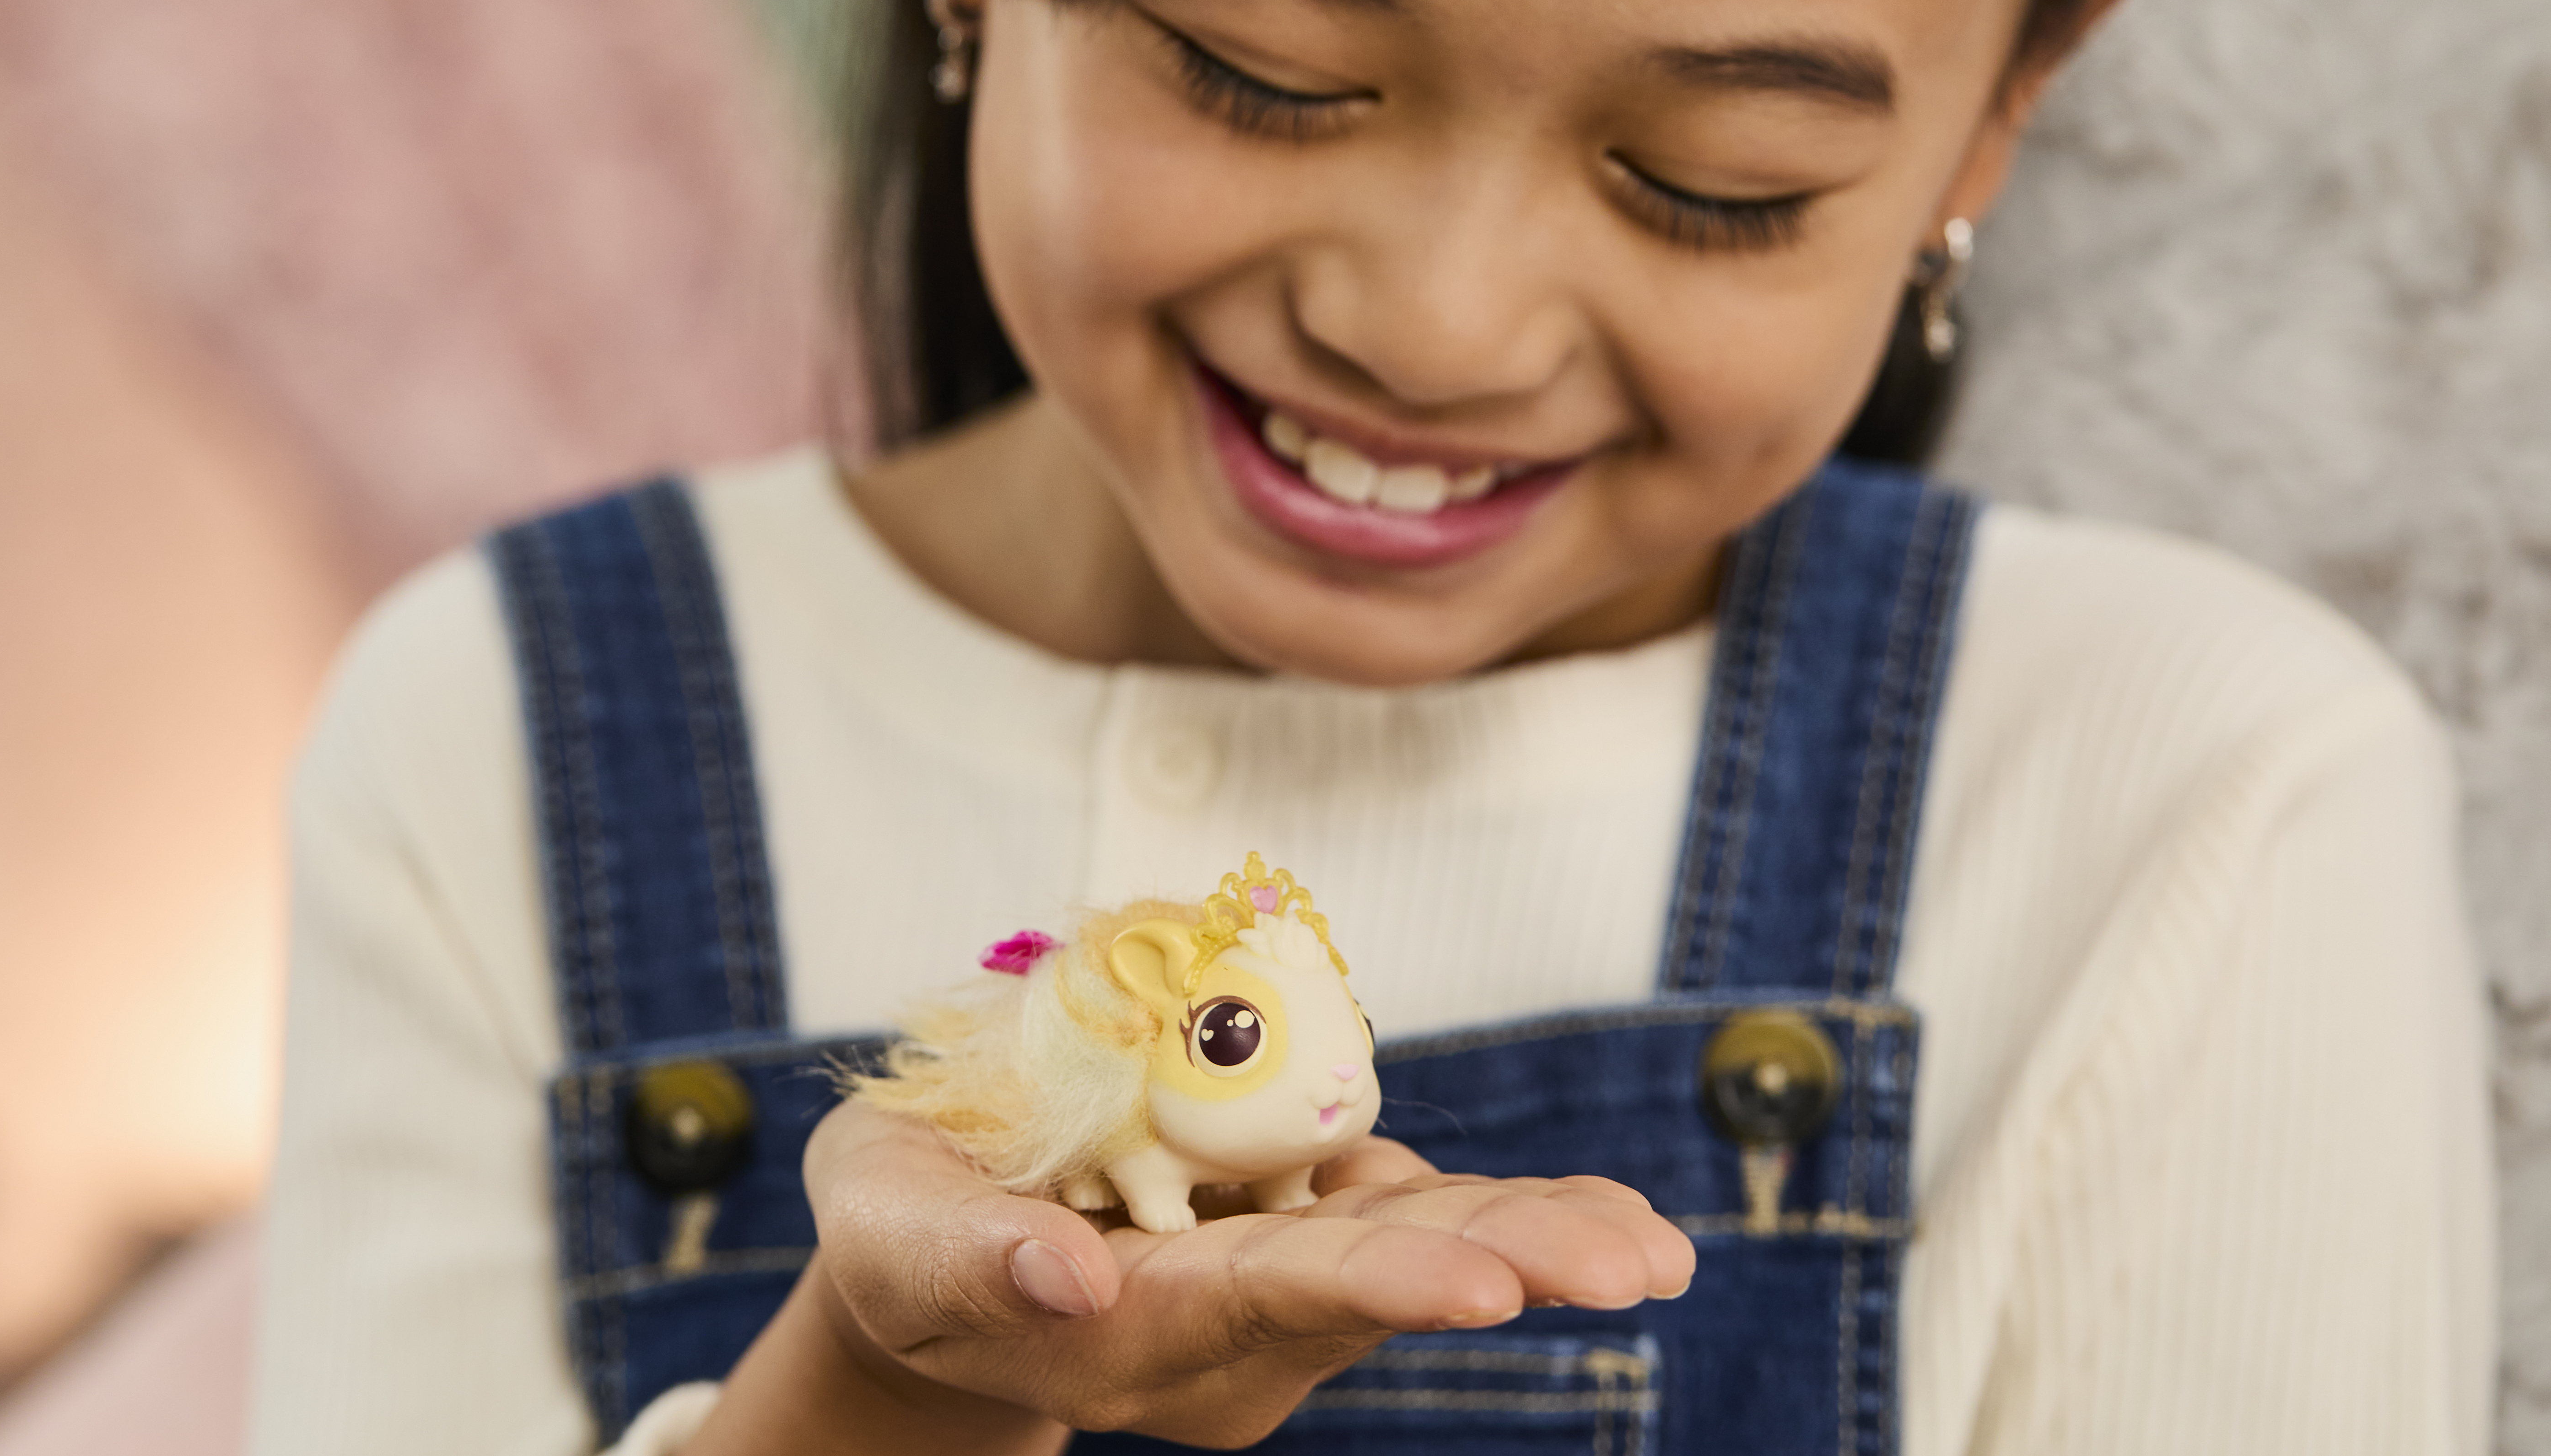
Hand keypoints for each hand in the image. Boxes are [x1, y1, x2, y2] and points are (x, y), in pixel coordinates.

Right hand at [700, 1099, 1693, 1451]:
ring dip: (1538, 1246)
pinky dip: (1509, 1216)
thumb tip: (1071, 1281)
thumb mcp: (891, 1231)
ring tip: (1659, 1247)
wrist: (934, 1247)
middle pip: (1372, 1293)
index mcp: (1125, 1334)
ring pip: (1419, 1262)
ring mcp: (1271, 1293)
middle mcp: (1221, 1334)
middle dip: (1505, 1268)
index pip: (1262, 1304)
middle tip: (1636, 1263)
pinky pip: (1419, 1228)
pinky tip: (1611, 1216)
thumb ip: (970, 1259)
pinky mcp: (1299, 1240)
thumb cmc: (896, 1233)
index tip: (1482, 1285)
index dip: (1373, 1286)